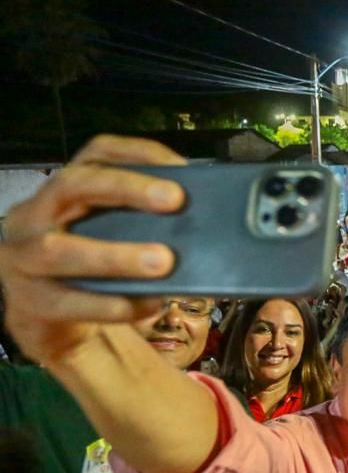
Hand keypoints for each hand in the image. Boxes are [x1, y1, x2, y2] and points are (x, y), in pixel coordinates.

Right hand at [0, 135, 184, 364]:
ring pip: (59, 250)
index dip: (137, 153)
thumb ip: (140, 223)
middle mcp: (34, 214)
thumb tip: (201, 219)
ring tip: (163, 262)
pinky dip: (109, 304)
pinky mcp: (28, 302)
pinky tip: (146, 304)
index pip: (95, 153)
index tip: (181, 166)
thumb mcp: (110, 235)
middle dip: (125, 188)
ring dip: (115, 255)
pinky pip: (67, 302)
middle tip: (175, 199)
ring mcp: (22, 258)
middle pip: (72, 185)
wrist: (46, 320)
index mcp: (63, 192)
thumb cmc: (90, 267)